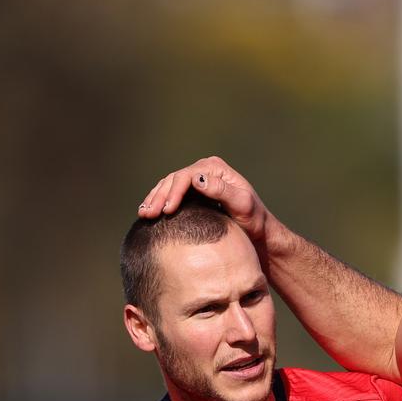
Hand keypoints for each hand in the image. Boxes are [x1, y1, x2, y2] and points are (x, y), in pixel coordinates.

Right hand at [139, 156, 269, 241]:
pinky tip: (148, 212)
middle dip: (159, 197)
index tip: (166, 211)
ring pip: (168, 186)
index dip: (174, 192)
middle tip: (148, 215)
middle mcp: (204, 171)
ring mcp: (197, 181)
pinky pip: (170, 194)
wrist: (257, 231)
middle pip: (174, 180)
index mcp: (215, 169)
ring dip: (154, 199)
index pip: (187, 176)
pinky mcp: (192, 194)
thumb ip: (221, 191)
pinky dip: (158, 202)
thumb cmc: (253, 219)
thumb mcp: (242, 205)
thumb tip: (197, 180)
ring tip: (143, 214)